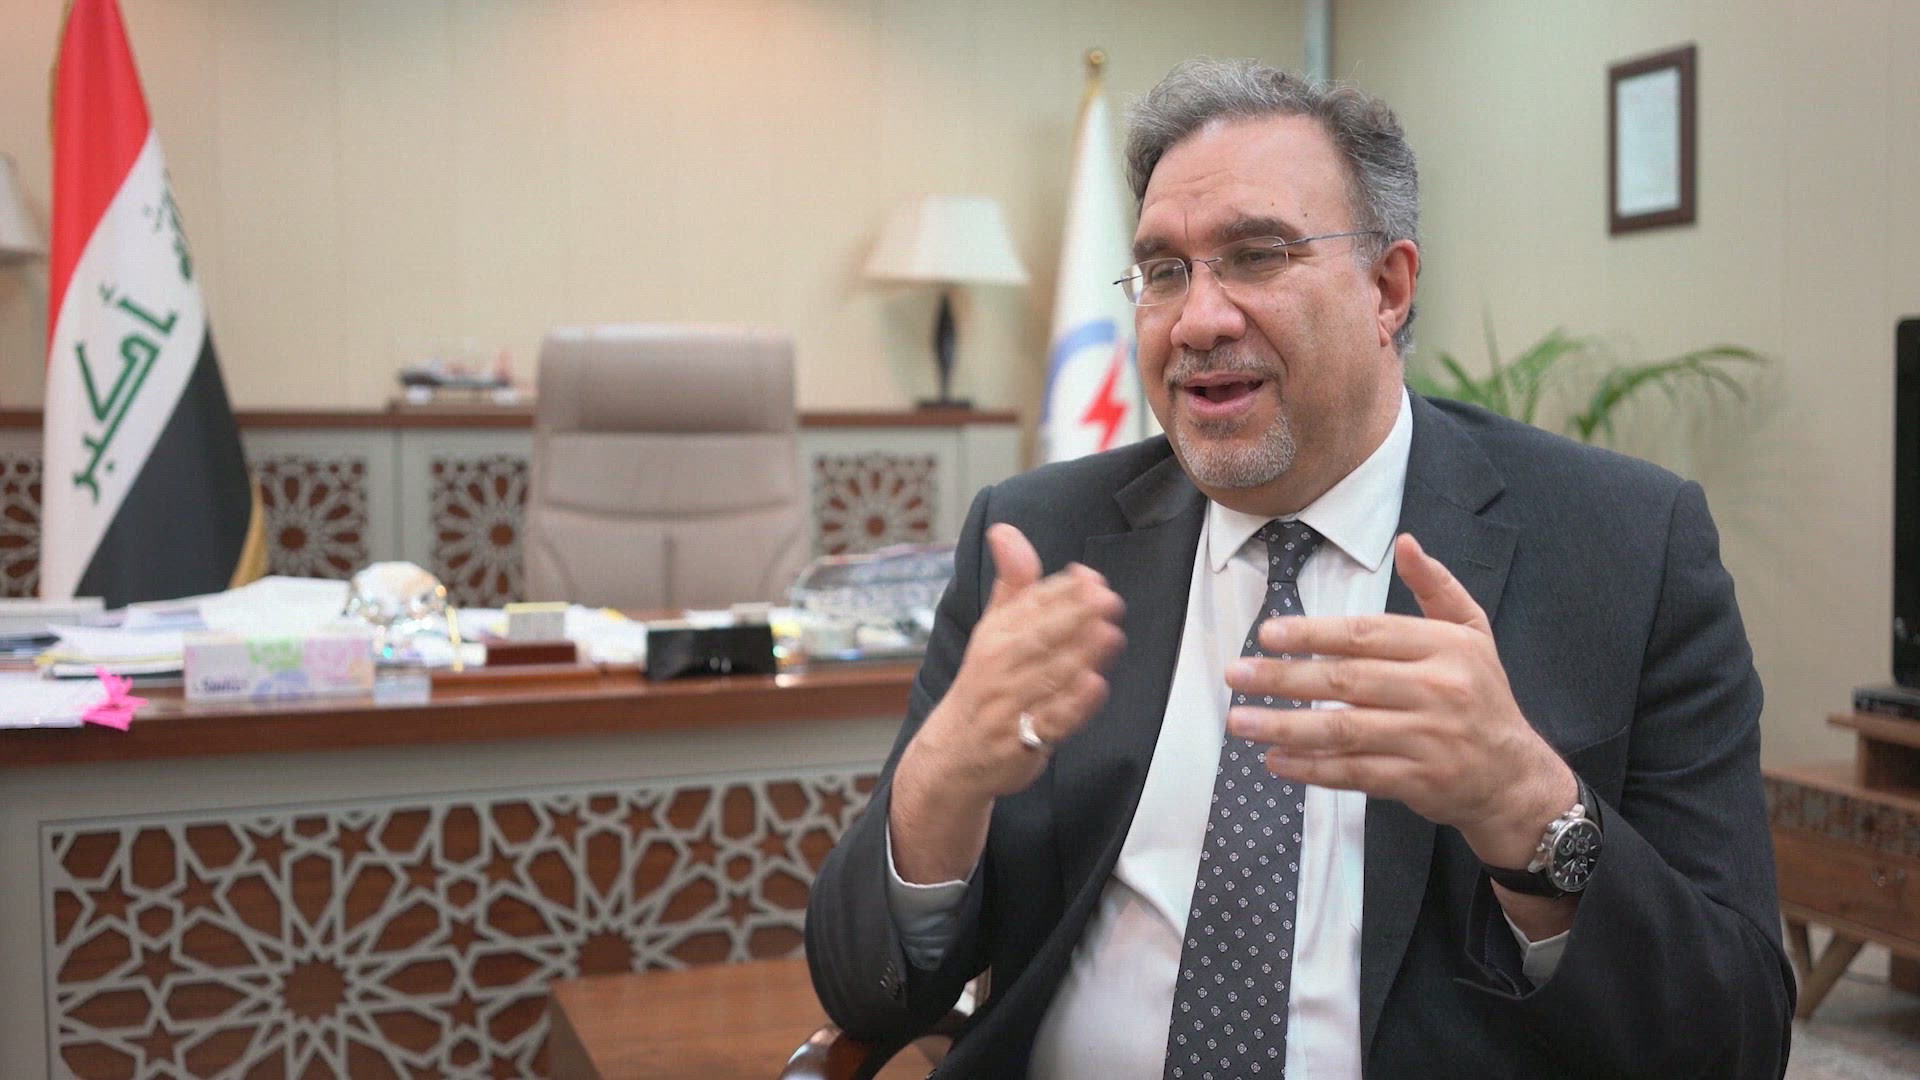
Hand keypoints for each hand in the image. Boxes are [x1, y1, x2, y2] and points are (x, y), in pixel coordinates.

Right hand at [889, 524, 1125, 883]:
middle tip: (1107, 600)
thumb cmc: (985, 685)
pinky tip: (1094, 686)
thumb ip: (1012, 582)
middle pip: (1038, 639)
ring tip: (1109, 634)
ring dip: (1078, 655)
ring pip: (1047, 677)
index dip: (1061, 591)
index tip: (1090, 577)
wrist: (955, 754)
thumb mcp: (993, 630)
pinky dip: (1071, 705)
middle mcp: (999, 668)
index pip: (1028, 608)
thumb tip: (1005, 530)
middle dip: (1073, 617)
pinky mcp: (1022, 740)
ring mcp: (1010, 706)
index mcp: (995, 636)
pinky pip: (1049, 721)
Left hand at [1223, 533, 1574, 869]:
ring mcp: (1427, 739)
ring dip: (1285, 725)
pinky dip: (1311, 768)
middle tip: (1235, 675)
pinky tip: (1275, 760)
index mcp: (1444, 647)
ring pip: (1344, 730)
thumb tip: (1406, 541)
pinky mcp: (1418, 781)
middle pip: (1346, 681)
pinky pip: (1354, 772)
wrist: (1514, 777)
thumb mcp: (1472, 632)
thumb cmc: (1482, 696)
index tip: (1268, 634)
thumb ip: (1436, 586)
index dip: (1313, 633)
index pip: (1367, 635)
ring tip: (1240, 721)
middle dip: (1284, 678)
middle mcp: (1437, 690)